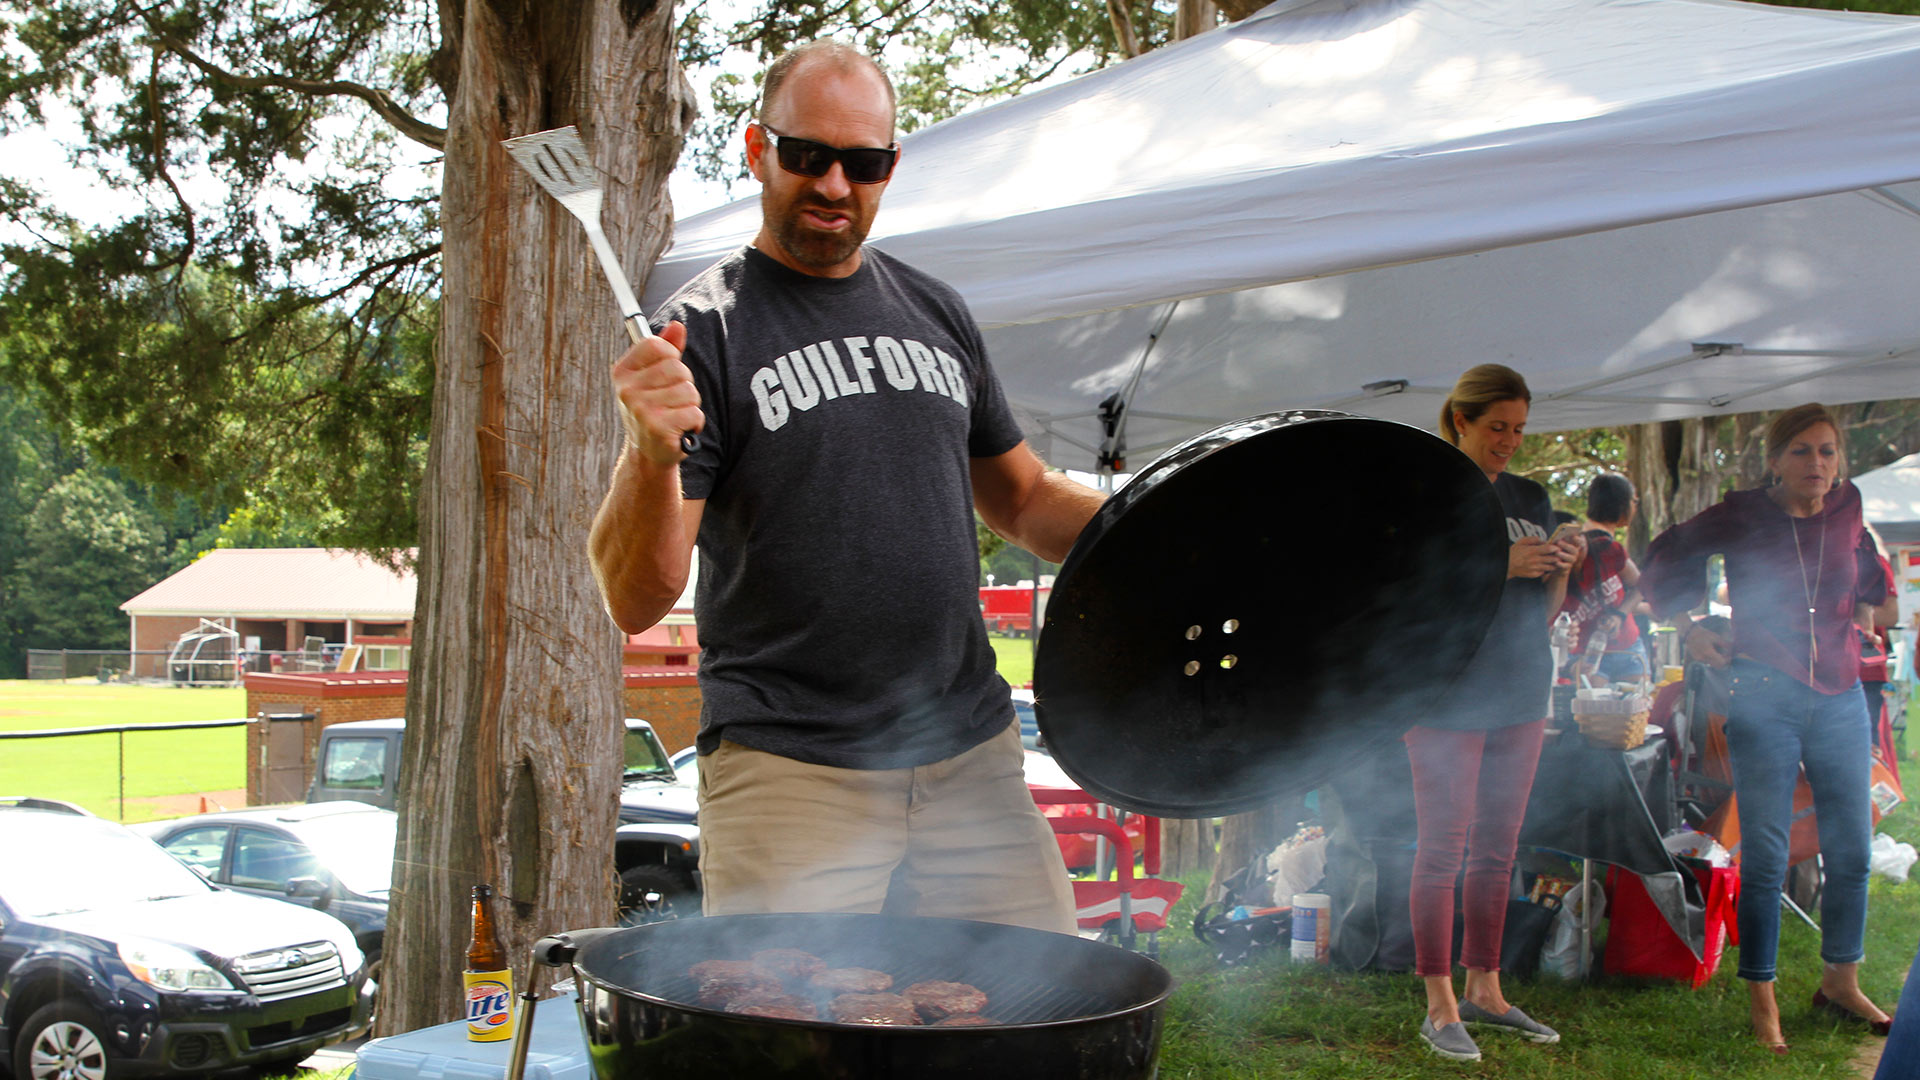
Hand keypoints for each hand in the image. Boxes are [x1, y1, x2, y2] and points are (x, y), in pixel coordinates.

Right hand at [610, 320, 703, 464]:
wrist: (648, 453)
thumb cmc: (653, 409)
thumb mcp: (654, 376)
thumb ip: (666, 349)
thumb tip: (677, 326)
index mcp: (623, 372)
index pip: (656, 345)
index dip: (671, 356)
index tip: (667, 373)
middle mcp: (627, 390)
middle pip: (677, 368)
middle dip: (685, 384)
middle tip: (673, 401)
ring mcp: (641, 410)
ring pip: (689, 391)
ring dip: (691, 405)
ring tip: (676, 416)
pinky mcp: (658, 429)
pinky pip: (694, 413)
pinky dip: (695, 422)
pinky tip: (681, 430)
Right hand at [1510, 535, 1574, 578]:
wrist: (1506, 566)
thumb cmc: (1514, 553)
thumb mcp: (1521, 542)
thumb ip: (1533, 539)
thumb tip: (1543, 540)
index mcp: (1532, 551)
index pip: (1549, 549)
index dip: (1556, 547)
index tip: (1558, 547)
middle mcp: (1534, 560)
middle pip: (1552, 558)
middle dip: (1558, 556)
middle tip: (1560, 554)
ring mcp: (1535, 568)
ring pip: (1551, 567)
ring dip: (1554, 563)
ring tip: (1555, 560)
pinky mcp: (1534, 574)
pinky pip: (1544, 572)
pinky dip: (1547, 569)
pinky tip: (1546, 566)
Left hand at [1557, 530, 1587, 568]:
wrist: (1554, 564)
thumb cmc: (1556, 550)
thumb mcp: (1558, 544)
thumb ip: (1560, 540)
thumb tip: (1557, 536)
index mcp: (1573, 546)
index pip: (1580, 542)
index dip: (1578, 539)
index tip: (1573, 536)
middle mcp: (1574, 553)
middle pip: (1574, 549)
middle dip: (1566, 545)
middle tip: (1558, 542)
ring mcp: (1571, 560)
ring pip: (1570, 558)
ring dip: (1563, 555)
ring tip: (1557, 552)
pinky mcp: (1566, 567)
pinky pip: (1565, 566)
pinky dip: (1561, 564)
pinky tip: (1556, 562)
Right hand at [1684, 623, 1731, 667]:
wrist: (1690, 634)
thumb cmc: (1704, 634)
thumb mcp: (1716, 637)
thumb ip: (1725, 644)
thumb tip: (1734, 649)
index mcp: (1708, 652)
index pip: (1721, 662)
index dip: (1727, 660)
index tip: (1730, 656)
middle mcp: (1703, 658)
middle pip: (1717, 666)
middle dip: (1723, 662)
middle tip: (1727, 656)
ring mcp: (1699, 659)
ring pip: (1713, 665)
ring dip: (1718, 661)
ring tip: (1720, 653)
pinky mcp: (1697, 659)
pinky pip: (1707, 662)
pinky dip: (1712, 660)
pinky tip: (1713, 653)